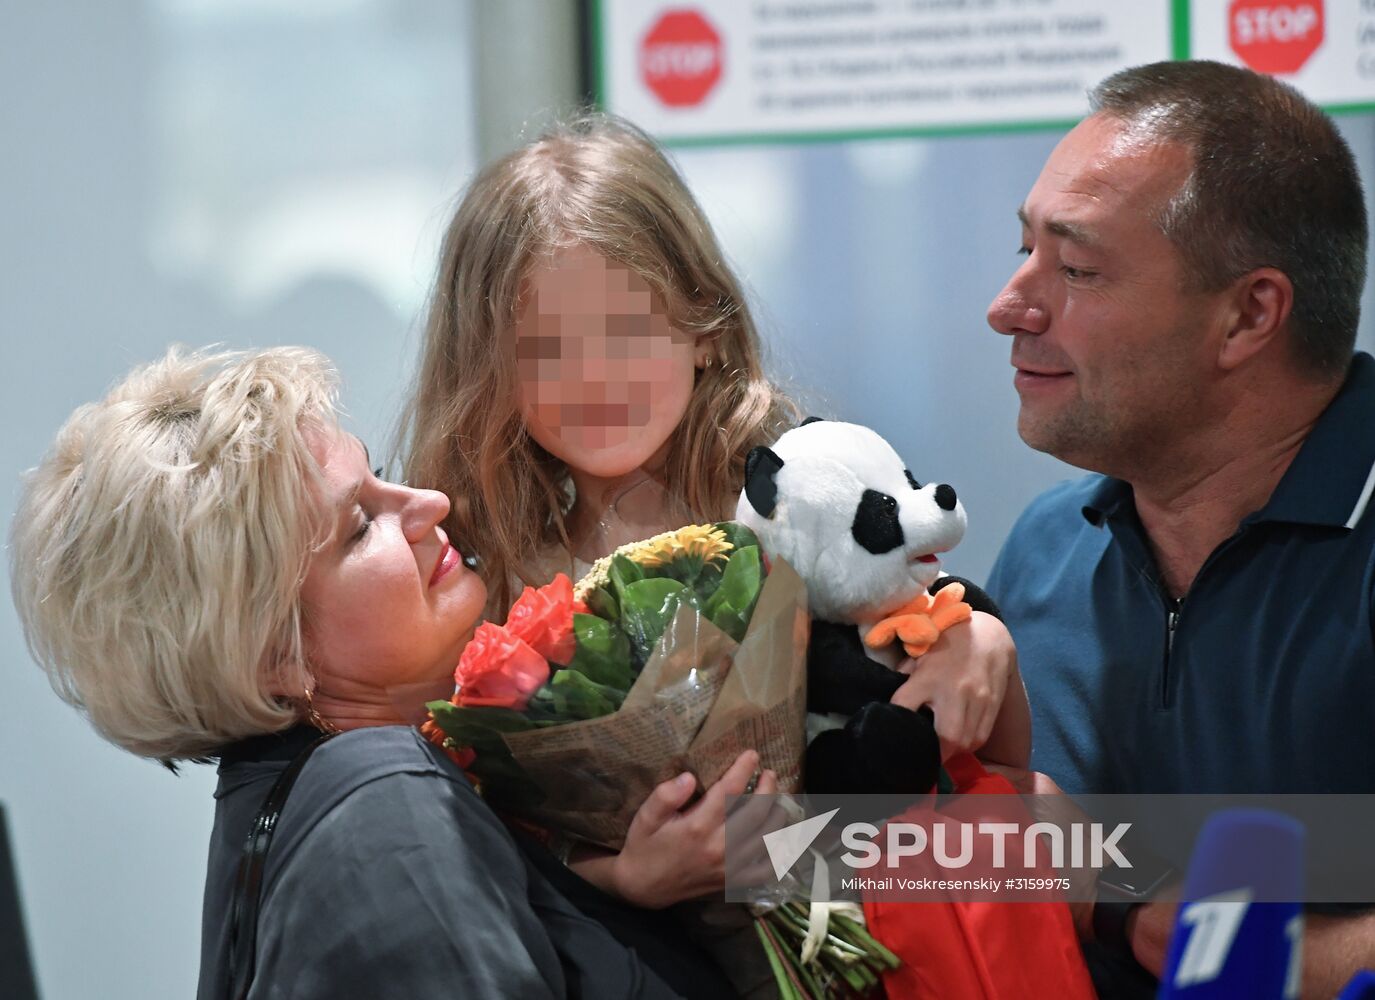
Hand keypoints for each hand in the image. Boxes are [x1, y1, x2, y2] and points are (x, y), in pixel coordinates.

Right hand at [589, 749, 780, 908]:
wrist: (643, 888)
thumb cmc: (644, 846)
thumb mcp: (645, 817)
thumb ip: (665, 796)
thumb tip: (689, 777)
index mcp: (697, 827)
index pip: (729, 791)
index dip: (744, 769)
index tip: (752, 754)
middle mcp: (719, 848)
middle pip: (757, 813)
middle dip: (768, 788)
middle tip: (769, 773)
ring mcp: (729, 868)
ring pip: (767, 838)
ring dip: (777, 814)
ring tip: (777, 798)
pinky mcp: (733, 882)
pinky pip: (765, 870)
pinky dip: (778, 854)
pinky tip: (779, 838)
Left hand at [890, 611, 1015, 759]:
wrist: (988, 636)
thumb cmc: (945, 645)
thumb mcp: (918, 655)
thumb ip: (905, 678)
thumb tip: (891, 704)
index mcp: (928, 676)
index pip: (904, 706)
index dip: (894, 722)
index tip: (891, 733)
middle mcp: (954, 689)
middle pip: (947, 736)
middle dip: (936, 753)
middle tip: (924, 754)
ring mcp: (977, 698)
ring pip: (967, 741)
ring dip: (953, 752)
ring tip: (942, 751)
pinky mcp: (993, 704)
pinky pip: (981, 736)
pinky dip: (969, 744)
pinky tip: (961, 743)